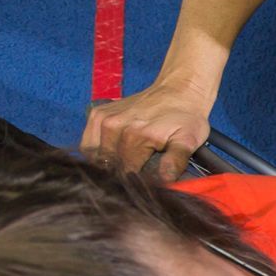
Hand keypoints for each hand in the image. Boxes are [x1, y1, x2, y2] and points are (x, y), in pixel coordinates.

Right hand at [81, 80, 214, 181]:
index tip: (144, 184)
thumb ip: (175, 161)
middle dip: (120, 174)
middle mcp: (115, 127)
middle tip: (134, 175)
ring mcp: (103, 119)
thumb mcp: (188, 141)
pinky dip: (95, 152)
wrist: (178, 91)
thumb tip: (165, 180)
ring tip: (123, 165)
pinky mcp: (97, 114)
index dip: (135, 182)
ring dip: (105, 164)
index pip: (126, 173)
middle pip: (108, 165)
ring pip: (94, 156)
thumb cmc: (185, 118)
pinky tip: (111, 154)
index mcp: (136, 136)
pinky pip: (87, 142)